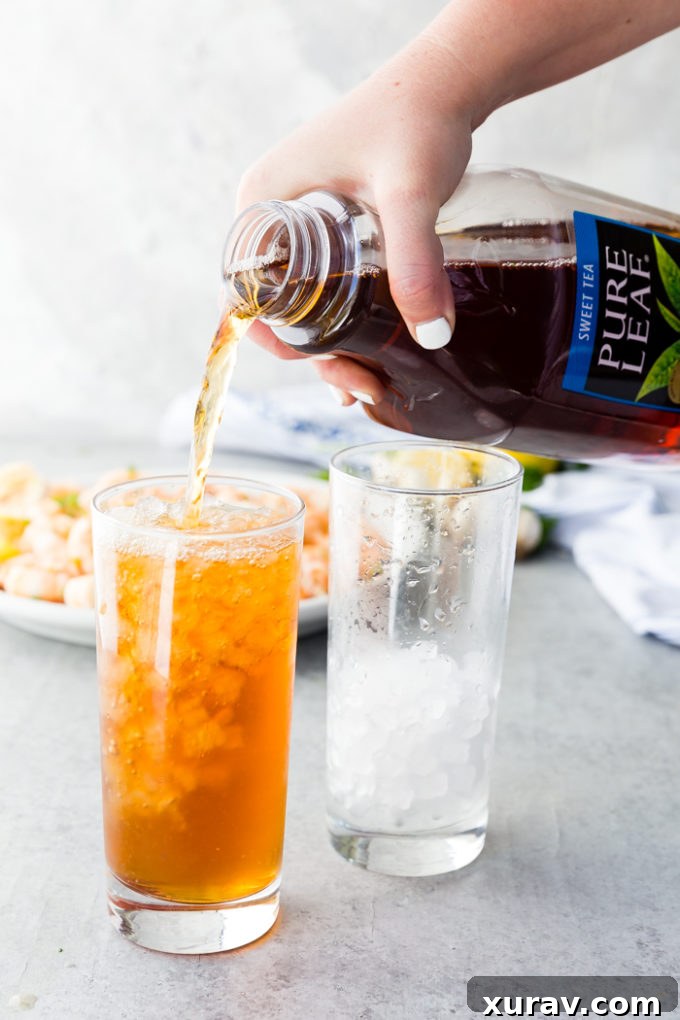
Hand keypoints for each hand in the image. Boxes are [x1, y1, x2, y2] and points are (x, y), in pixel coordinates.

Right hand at [236, 33, 475, 405]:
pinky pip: (324, 284)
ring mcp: (300, 219)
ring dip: (330, 346)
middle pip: (275, 305)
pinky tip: (369, 356)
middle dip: (312, 354)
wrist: (447, 83)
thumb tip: (432, 334)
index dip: (272, 339)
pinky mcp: (331, 224)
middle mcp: (272, 212)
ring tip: (368, 384)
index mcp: (264, 201)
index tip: (317, 365)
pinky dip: (342, 323)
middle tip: (359, 386)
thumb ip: (415, 262)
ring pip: (301, 301)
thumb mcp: (411, 196)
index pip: (242, 289)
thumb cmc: (417, 120)